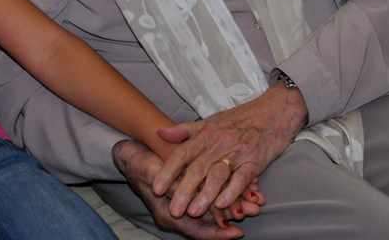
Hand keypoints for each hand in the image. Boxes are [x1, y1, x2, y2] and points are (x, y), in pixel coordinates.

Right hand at [113, 140, 248, 238]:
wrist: (132, 157)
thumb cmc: (140, 165)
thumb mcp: (150, 172)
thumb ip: (168, 184)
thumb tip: (183, 194)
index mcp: (168, 214)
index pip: (198, 230)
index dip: (217, 233)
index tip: (236, 233)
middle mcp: (180, 214)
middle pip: (211, 222)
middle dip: (232, 217)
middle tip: (252, 212)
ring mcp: (187, 203)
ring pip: (215, 210)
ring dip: (235, 206)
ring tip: (255, 203)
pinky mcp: (192, 191)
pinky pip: (213, 197)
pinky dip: (229, 194)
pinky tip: (246, 189)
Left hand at [153, 83, 307, 217]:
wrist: (274, 111)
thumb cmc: (241, 119)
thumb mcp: (211, 121)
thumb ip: (185, 131)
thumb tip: (160, 133)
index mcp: (206, 134)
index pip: (182, 153)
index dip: (168, 171)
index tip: (156, 187)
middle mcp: (219, 143)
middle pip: (197, 168)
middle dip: (184, 190)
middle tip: (173, 210)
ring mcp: (238, 152)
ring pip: (218, 174)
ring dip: (205, 194)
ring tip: (194, 211)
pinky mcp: (255, 160)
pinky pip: (242, 177)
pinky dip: (232, 191)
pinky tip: (222, 204)